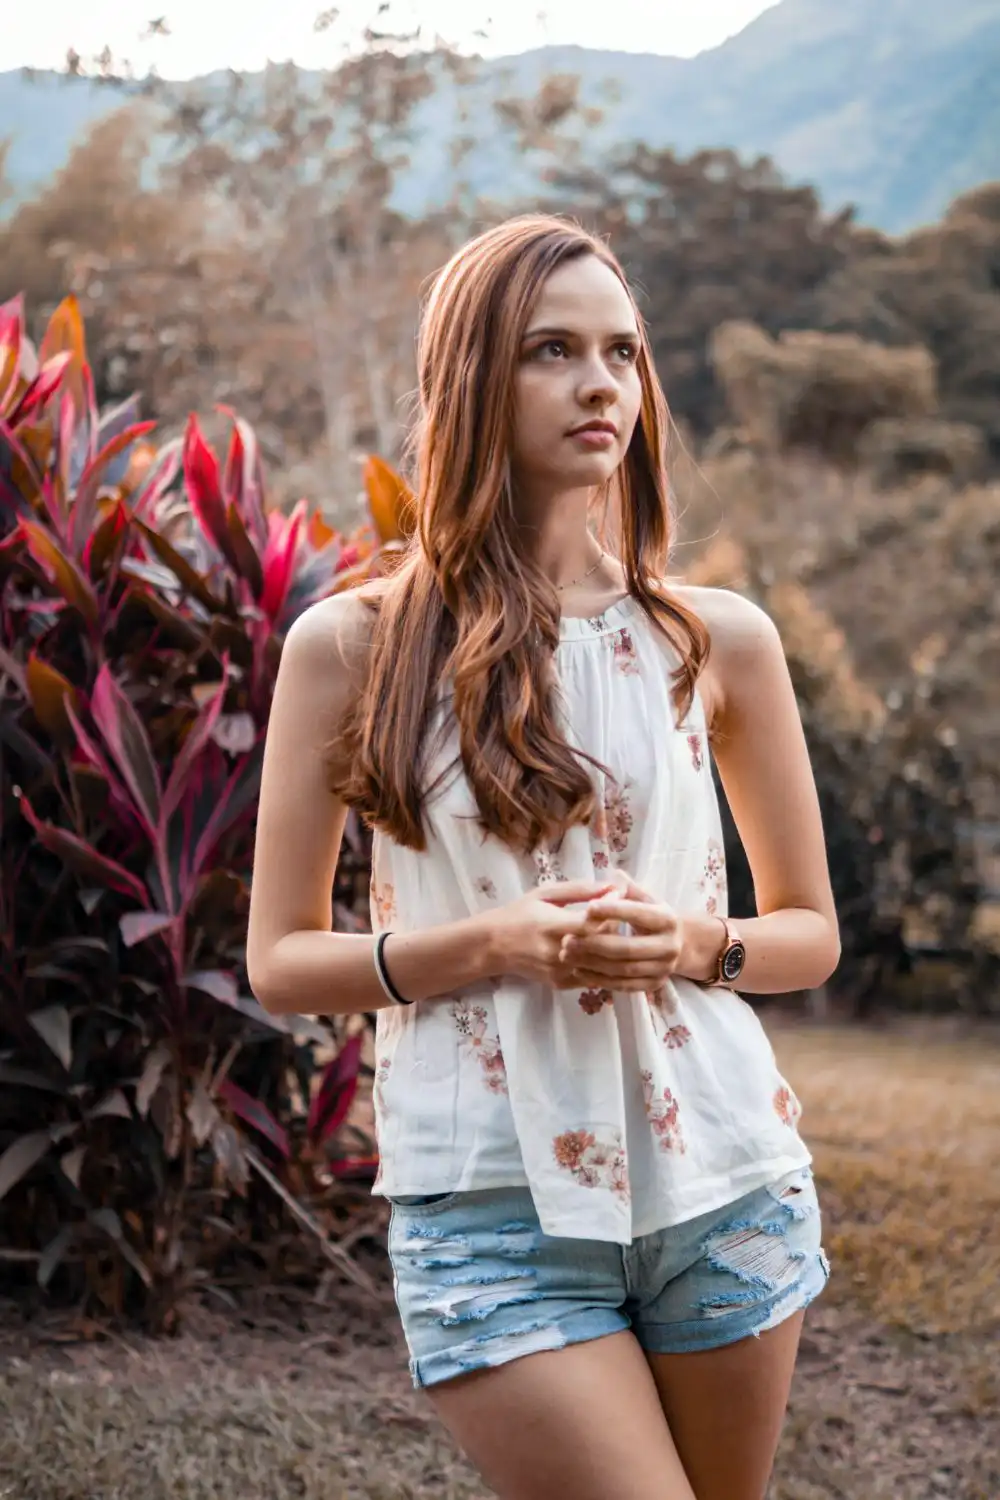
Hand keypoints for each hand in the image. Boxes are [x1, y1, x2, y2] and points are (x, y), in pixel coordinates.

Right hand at [484, 879, 619, 988]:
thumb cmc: (520, 913)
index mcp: (553, 926)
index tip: (621, 899)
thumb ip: (580, 890)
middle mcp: (557, 953)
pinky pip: (592, 978)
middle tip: (624, 917)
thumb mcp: (546, 894)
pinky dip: (604, 966)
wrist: (494, 945)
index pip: (593, 923)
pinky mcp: (561, 984)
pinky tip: (607, 953)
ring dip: (615, 951)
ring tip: (620, 933)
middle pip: (602, 946)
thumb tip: (612, 886)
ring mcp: (560, 972)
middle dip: (617, 931)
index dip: (613, 912)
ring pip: (601, 966)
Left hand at [556, 870, 685, 993]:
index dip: (613, 911)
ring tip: (567, 954)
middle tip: (567, 939)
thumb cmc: (651, 915)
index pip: (639, 914)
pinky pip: (623, 985)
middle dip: (595, 944)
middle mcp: (670, 947)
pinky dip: (599, 979)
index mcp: (668, 919)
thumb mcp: (645, 897)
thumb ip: (628, 887)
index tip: (588, 907)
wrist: (677, 944)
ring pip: (623, 969)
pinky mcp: (653, 985)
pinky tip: (579, 970)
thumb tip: (614, 874)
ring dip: (592, 963)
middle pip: (628, 948)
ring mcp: (663, 969)